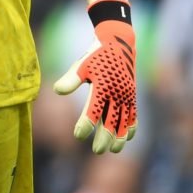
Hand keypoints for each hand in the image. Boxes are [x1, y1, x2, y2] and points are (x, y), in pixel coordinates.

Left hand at [54, 0, 136, 153]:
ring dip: (120, 136)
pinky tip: (128, 138)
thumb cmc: (95, 55)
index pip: (93, 110)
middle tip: (97, 150)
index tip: (78, 135)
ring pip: (125, 120)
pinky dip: (132, 126)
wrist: (119, 41)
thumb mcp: (82, 65)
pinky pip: (134, 114)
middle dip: (105, 137)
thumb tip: (58, 91)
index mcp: (102, 86)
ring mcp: (126, 95)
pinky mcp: (132, 95)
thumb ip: (71, 79)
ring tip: (113, 150)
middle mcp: (117, 92)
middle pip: (111, 120)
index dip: (86, 123)